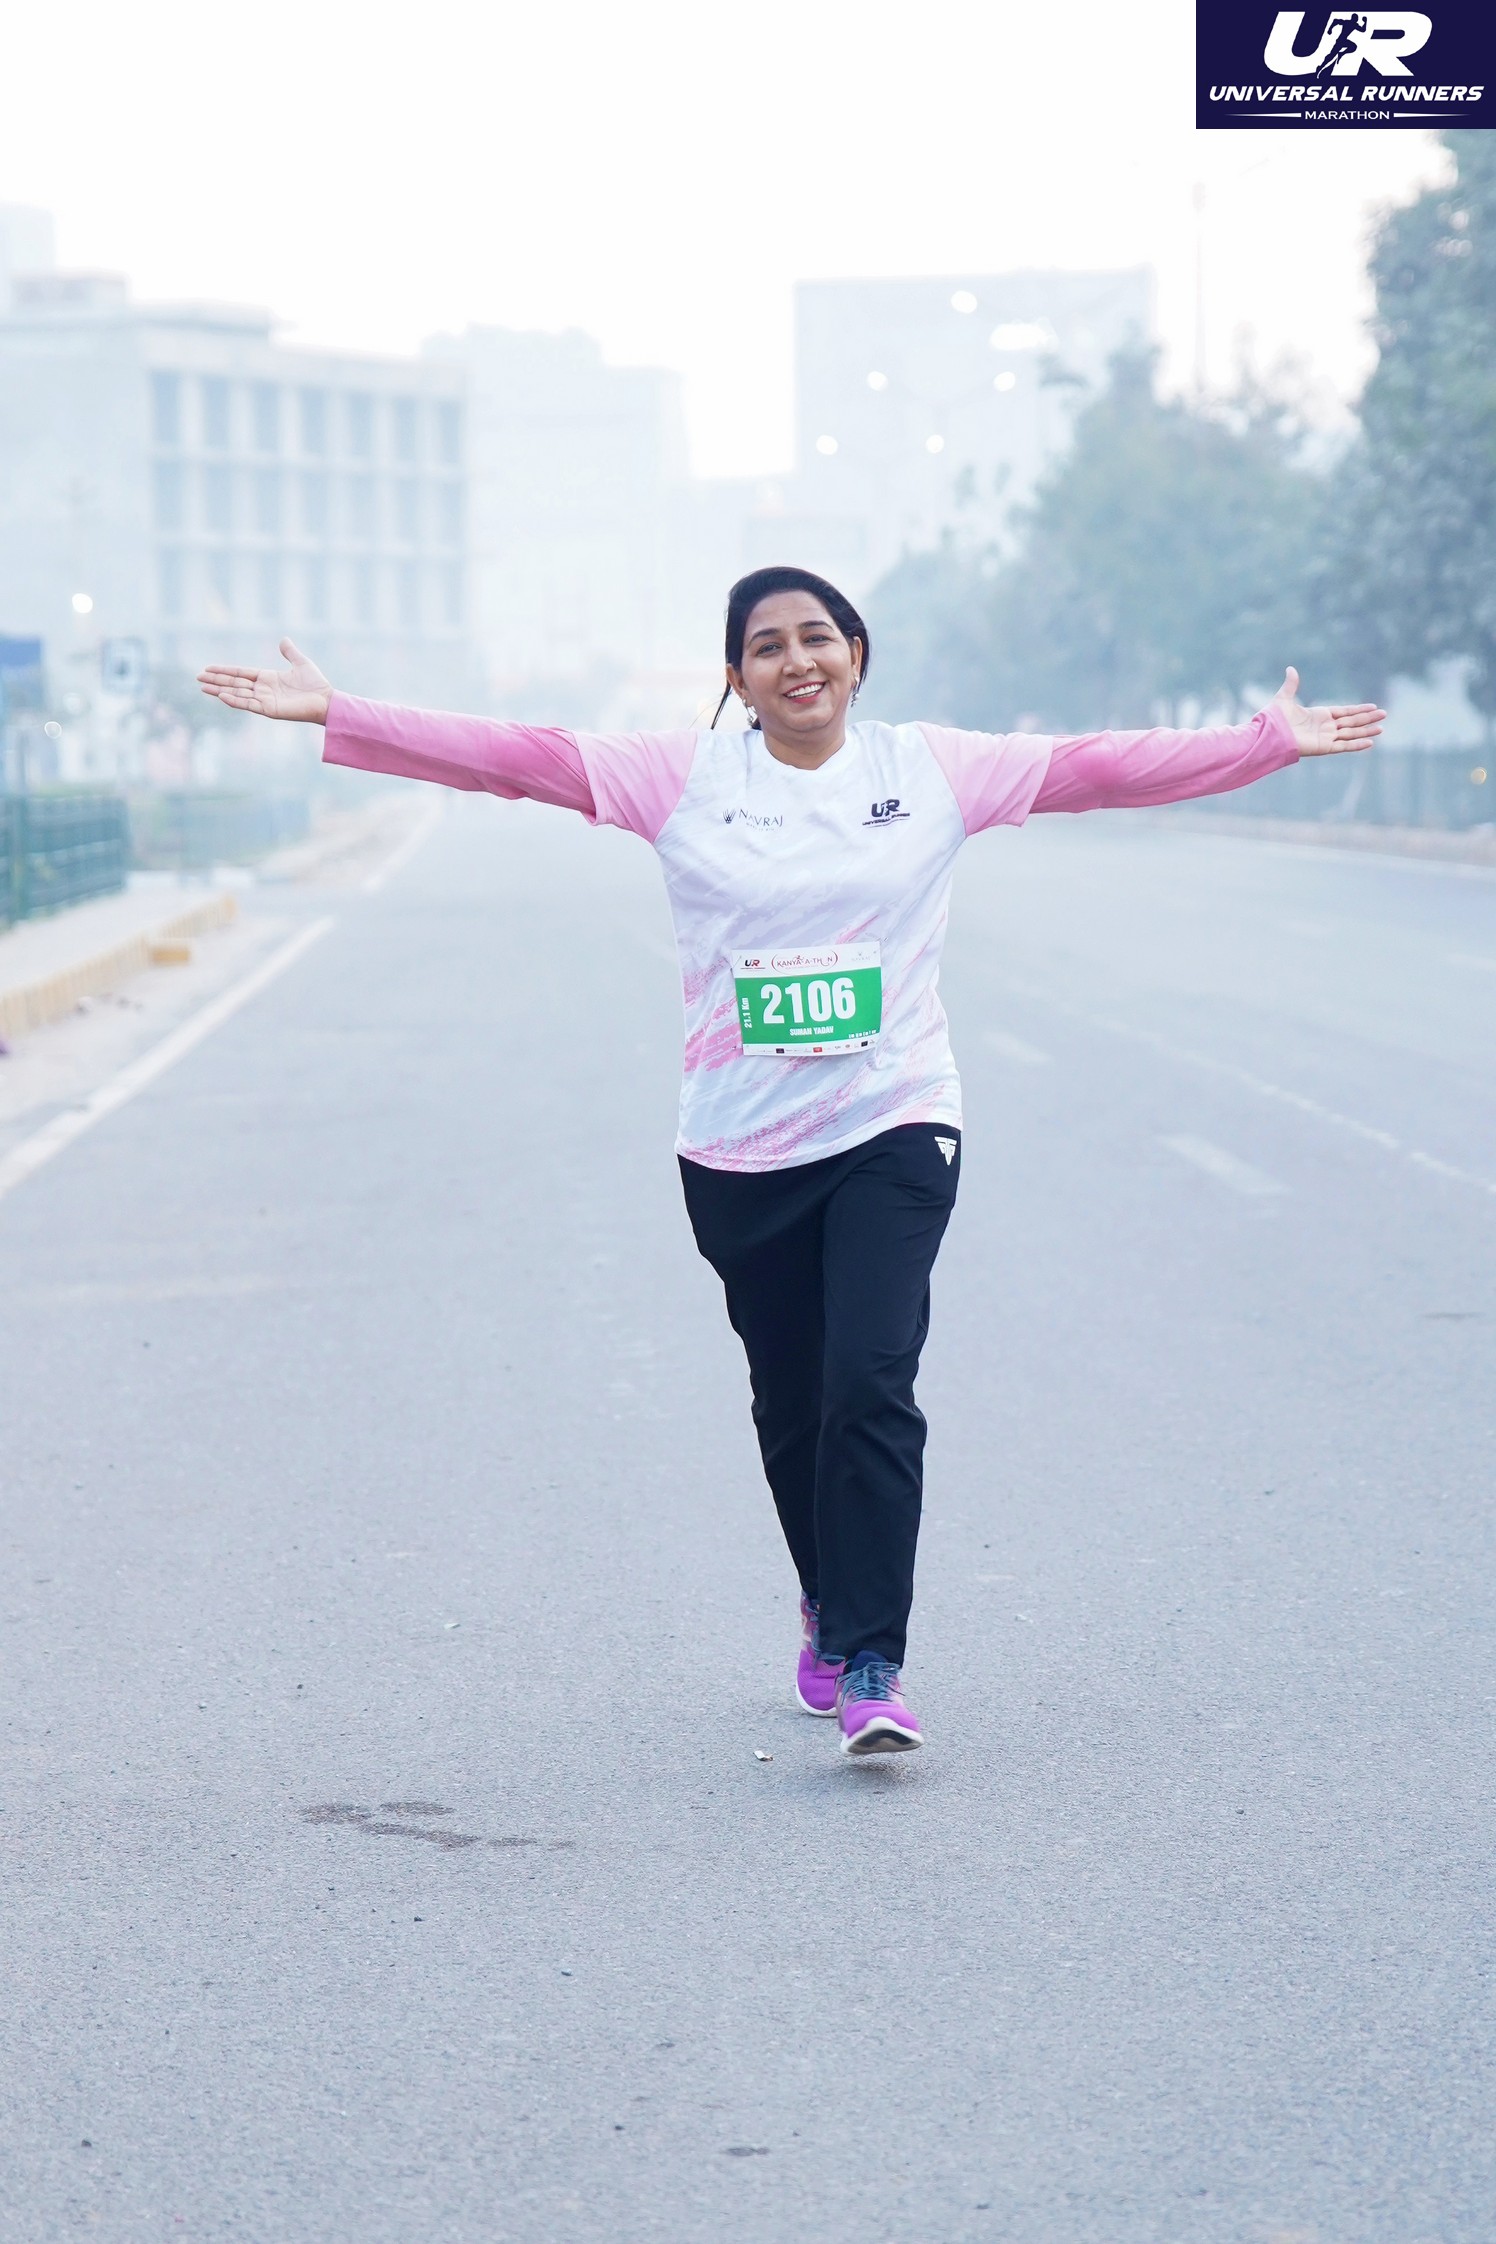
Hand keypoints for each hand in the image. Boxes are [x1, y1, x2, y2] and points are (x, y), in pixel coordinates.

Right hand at [197, 639, 331, 723]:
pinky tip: (221, 695)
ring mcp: (265, 700)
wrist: (327, 700)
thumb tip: (283, 639)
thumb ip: (290, 652)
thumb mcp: (301, 663)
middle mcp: (263, 689)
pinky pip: (248, 704)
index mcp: (267, 678)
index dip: (224, 671)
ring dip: (219, 690)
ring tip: (203, 686)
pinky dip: (235, 700)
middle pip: (234, 683)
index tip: (208, 668)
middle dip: (216, 680)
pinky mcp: (269, 710)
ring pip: (237, 693)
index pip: (240, 673)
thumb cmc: (316, 685)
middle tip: (197, 677)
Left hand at [1272, 666, 1384, 757]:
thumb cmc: (1274, 719)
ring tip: (1382, 728)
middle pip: (1352, 722)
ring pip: (1351, 733)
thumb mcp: (1285, 698)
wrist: (1268, 735)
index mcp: (1319, 715)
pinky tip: (1370, 742)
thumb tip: (1290, 668)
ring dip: (1367, 731)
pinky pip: (1344, 746)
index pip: (1345, 712)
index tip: (1373, 706)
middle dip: (1368, 718)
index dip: (1359, 709)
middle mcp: (1325, 727)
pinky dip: (1357, 744)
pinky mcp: (1324, 747)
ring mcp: (1326, 737)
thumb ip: (1291, 684)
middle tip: (1385, 714)